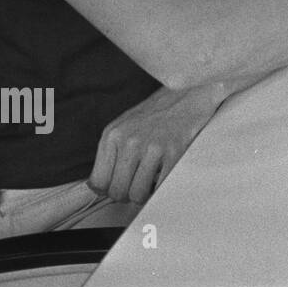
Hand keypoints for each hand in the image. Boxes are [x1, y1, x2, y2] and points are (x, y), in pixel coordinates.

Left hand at [88, 85, 222, 202]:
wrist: (189, 91)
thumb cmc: (157, 113)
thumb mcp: (124, 127)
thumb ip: (111, 153)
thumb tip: (100, 188)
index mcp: (112, 135)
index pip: (99, 182)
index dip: (110, 191)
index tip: (122, 185)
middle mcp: (129, 141)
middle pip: (117, 191)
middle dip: (128, 194)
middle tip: (139, 185)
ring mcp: (152, 146)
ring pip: (137, 193)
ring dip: (146, 194)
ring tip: (152, 181)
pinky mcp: (174, 151)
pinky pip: (160, 186)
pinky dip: (162, 188)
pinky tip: (165, 175)